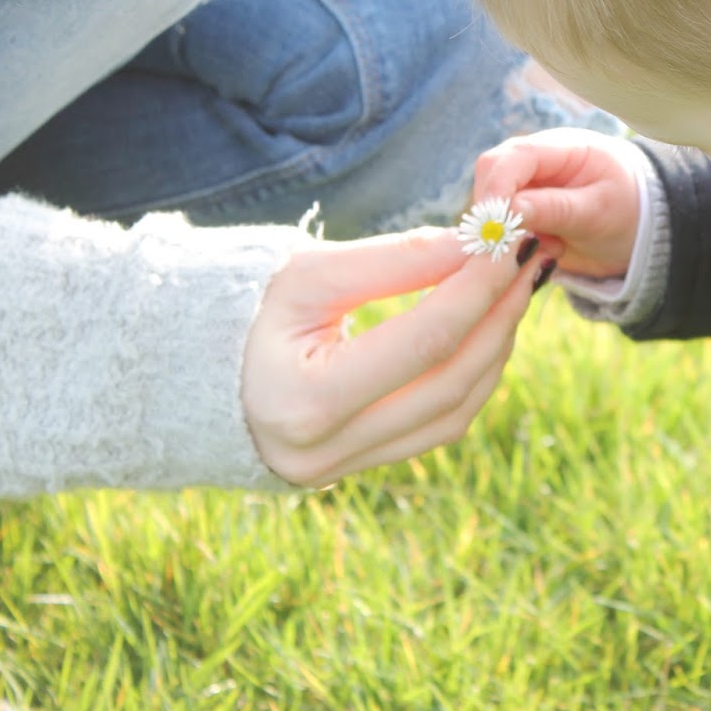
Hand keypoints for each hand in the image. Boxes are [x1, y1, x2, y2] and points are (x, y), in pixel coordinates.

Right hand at [240, 228, 547, 485]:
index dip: (480, 286)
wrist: (179, 377)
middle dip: (500, 316)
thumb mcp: (304, 275)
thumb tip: (475, 245)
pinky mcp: (356, 469)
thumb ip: (393, 261)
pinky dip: (469, 377)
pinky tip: (484, 332)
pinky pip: (436, 427)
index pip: (427, 339)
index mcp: (306, 401)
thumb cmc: (237, 312)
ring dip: (494, 348)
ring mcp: (343, 469)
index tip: (512, 241)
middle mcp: (326, 450)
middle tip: (531, 262)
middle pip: (451, 381)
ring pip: (454, 413)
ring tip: (514, 292)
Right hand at [473, 128, 642, 278]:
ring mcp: (527, 184)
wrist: (642, 233)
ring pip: (489, 201)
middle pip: (492, 173)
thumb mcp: (599, 212)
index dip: (498, 187)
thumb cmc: (630, 213)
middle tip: (511, 246)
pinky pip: (499, 223)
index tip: (495, 225)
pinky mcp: (522, 209)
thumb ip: (556, 209)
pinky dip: (509, 241)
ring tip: (544, 250)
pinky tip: (539, 253)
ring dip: (503, 229)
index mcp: (564, 147)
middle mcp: (539, 159)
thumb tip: (508, 210)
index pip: (516, 156)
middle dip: (494, 209)